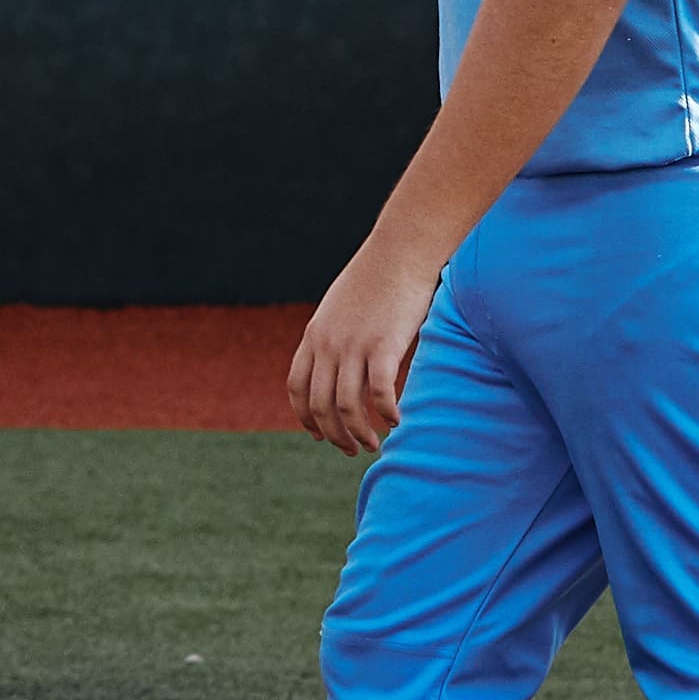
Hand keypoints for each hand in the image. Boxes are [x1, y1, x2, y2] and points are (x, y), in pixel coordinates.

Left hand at [287, 233, 437, 456]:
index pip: (297, 388)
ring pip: (347, 407)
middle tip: (352, 450)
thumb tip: (341, 358)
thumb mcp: (340, 306)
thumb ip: (335, 334)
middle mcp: (328, 344)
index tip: (321, 435)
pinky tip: (398, 421)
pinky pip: (380, 394)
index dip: (306, 418)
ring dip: (359, 433)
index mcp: (314, 335)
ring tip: (373, 444)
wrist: (401, 249)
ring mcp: (354, 346)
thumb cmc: (377, 275)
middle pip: (320, 406)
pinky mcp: (384, 346)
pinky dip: (386, 414)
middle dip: (334, 435)